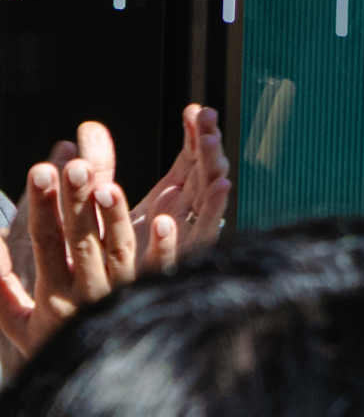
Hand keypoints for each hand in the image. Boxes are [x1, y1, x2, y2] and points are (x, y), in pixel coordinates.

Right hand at [0, 159, 149, 357]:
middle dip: (76, 202)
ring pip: (119, 249)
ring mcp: (121, 294)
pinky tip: (167, 221)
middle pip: (82, 240)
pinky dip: (164, 247)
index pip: (46, 242)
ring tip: (107, 184)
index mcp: (53, 293)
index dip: (43, 206)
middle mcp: (87, 292)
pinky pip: (160, 271)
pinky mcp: (152, 298)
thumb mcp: (17, 323)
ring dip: (114, 217)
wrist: (97, 384)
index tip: (41, 169)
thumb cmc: (56, 343)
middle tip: (74, 166)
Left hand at [73, 105, 230, 265]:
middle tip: (206, 116)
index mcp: (166, 201)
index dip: (194, 134)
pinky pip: (203, 234)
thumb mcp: (95, 205)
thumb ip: (95, 167)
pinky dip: (214, 210)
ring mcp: (183, 237)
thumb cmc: (93, 258)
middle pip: (204, 173)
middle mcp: (180, 216)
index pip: (189, 160)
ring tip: (208, 142)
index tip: (195, 109)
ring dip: (212, 168)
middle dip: (207, 142)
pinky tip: (219, 186)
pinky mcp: (181, 261)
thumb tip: (88, 127)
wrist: (89, 311)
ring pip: (208, 197)